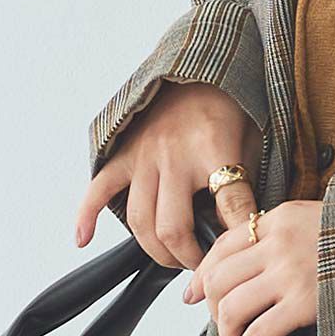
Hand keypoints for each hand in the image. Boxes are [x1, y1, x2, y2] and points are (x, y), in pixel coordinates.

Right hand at [74, 79, 261, 271]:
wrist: (199, 69)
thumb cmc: (229, 108)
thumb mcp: (252, 140)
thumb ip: (246, 183)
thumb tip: (246, 229)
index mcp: (214, 148)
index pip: (230, 204)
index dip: (238, 235)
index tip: (243, 254)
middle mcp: (175, 155)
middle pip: (174, 227)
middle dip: (190, 258)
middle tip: (204, 267)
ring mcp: (145, 156)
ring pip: (141, 220)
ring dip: (157, 251)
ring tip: (176, 259)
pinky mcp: (125, 154)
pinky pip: (99, 188)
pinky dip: (86, 215)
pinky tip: (83, 239)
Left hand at [182, 198, 322, 335]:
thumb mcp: (318, 219)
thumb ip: (283, 233)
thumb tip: (248, 260)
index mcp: (280, 218)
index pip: (223, 245)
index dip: (201, 274)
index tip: (192, 294)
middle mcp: (278, 243)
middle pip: (218, 278)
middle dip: (211, 307)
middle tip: (221, 322)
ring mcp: (290, 274)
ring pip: (229, 306)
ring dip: (224, 332)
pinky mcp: (304, 305)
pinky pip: (257, 335)